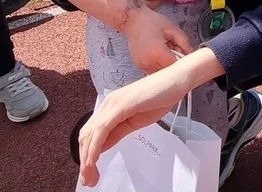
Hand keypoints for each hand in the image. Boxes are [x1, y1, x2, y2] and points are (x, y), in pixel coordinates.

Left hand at [76, 69, 191, 186]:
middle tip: (88, 180)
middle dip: (84, 160)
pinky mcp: (120, 105)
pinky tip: (93, 161)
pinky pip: (102, 129)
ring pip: (90, 134)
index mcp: (111, 107)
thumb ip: (118, 132)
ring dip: (87, 158)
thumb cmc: (161, 97)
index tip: (90, 173)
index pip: (91, 133)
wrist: (177, 80)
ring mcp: (113, 103)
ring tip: (89, 176)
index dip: (87, 154)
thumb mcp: (136, 121)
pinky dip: (94, 147)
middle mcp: (108, 103)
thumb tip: (103, 146)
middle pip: (86, 135)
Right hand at [120, 3, 192, 73]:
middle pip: (169, 70)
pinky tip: (158, 53)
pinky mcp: (139, 66)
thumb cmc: (151, 22)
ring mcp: (142, 66)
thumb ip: (184, 43)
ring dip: (167, 64)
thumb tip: (191, 54)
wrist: (133, 20)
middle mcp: (149, 62)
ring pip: (162, 72)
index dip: (183, 61)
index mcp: (158, 53)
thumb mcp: (172, 28)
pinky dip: (159, 64)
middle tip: (175, 48)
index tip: (186, 56)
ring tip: (165, 50)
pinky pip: (154, 70)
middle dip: (175, 62)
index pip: (176, 66)